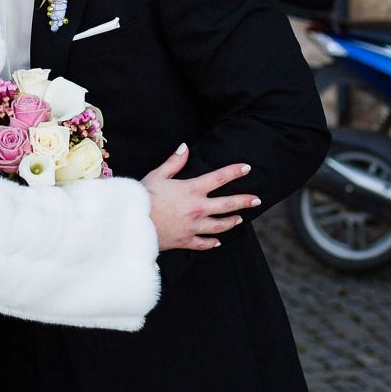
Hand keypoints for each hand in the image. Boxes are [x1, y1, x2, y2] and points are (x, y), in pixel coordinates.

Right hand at [140, 145, 261, 252]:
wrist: (132, 223)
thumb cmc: (144, 197)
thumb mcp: (157, 175)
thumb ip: (174, 162)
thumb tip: (184, 147)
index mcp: (192, 190)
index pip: (219, 178)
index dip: (234, 172)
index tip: (247, 168)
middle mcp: (198, 208)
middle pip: (227, 204)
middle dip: (244, 201)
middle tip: (257, 200)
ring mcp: (193, 226)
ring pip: (219, 225)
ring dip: (231, 222)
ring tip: (240, 219)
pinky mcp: (186, 240)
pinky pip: (203, 243)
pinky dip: (211, 243)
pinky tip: (217, 242)